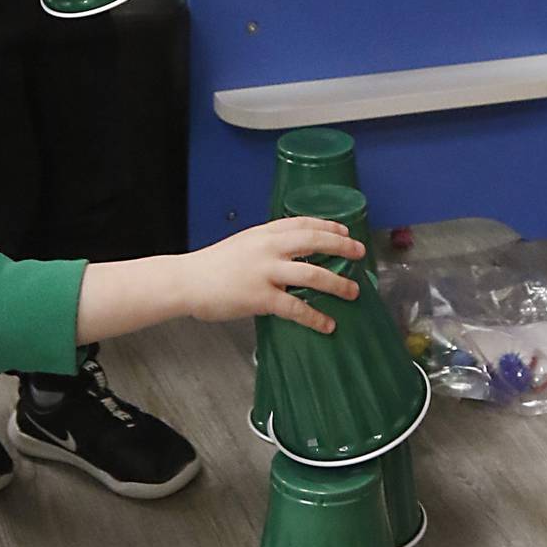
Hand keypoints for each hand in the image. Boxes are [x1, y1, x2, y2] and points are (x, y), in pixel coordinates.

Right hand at [185, 218, 363, 331]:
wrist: (187, 280)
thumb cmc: (213, 265)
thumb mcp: (243, 244)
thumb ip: (267, 245)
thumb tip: (293, 253)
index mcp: (263, 232)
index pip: (302, 222)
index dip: (327, 226)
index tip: (345, 231)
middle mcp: (268, 248)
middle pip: (314, 242)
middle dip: (341, 247)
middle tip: (359, 253)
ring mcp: (265, 272)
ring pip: (312, 275)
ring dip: (336, 284)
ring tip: (352, 291)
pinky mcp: (261, 297)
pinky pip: (296, 308)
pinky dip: (315, 317)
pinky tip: (327, 324)